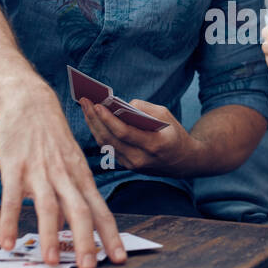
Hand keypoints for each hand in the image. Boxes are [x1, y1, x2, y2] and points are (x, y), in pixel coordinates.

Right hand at [0, 86, 123, 267]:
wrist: (30, 102)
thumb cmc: (50, 139)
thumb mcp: (67, 166)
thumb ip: (67, 197)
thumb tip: (63, 229)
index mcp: (80, 178)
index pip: (101, 210)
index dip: (111, 235)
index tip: (119, 258)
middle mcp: (65, 176)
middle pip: (80, 211)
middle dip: (86, 241)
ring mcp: (40, 171)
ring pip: (49, 206)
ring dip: (51, 235)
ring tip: (51, 262)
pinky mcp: (15, 167)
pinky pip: (12, 198)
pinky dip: (10, 221)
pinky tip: (8, 242)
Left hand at [81, 98, 200, 175]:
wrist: (183, 162)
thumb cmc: (174, 133)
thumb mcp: (166, 115)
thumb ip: (143, 108)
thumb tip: (119, 104)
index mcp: (154, 145)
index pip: (124, 133)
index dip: (108, 119)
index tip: (96, 105)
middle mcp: (140, 158)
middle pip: (110, 138)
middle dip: (95, 119)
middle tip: (84, 101)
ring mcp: (132, 164)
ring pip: (106, 144)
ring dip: (93, 125)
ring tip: (85, 108)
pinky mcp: (127, 165)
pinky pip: (109, 147)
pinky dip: (99, 132)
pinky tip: (93, 119)